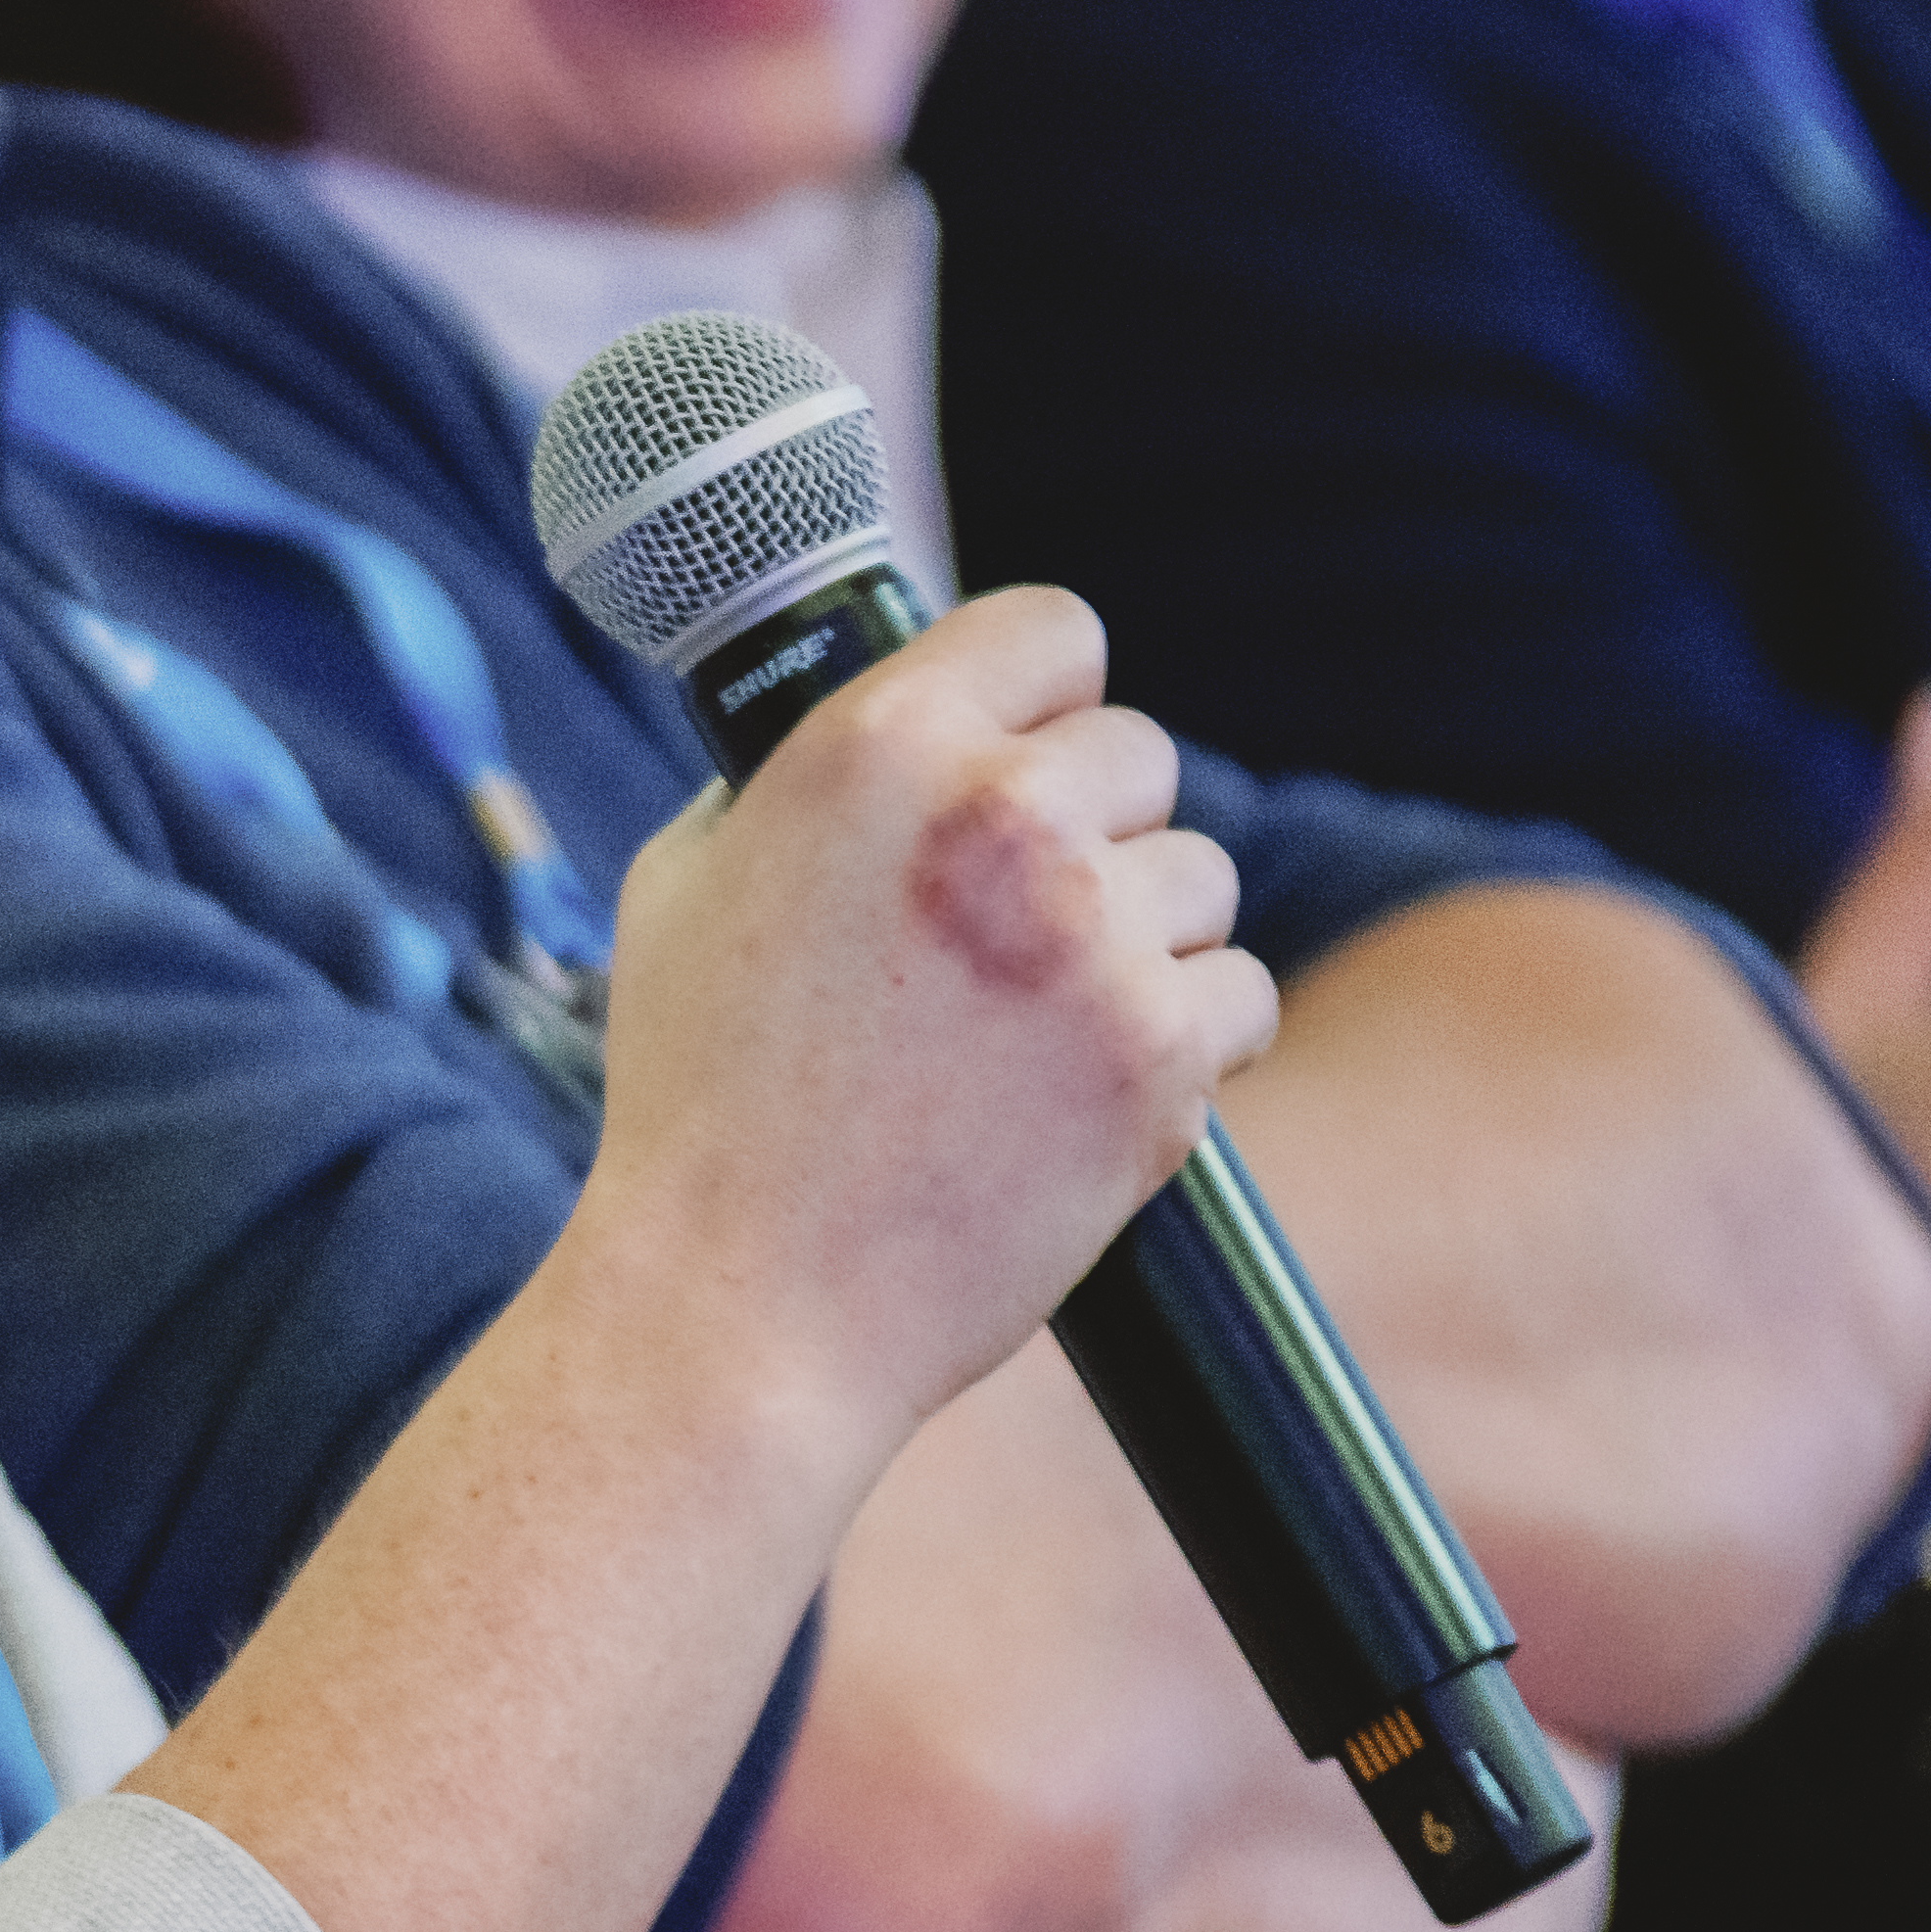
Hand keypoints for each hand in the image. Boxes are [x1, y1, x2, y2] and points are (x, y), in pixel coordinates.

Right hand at [574, 586, 1270, 1461]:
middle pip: (1138, 754)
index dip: (1046, 691)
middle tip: (1023, 927)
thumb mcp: (687, 883)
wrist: (743, 1305)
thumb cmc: (699, 1102)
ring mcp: (1092, 937)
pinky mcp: (1157, 1055)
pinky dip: (1192, 1041)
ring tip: (1049, 1025)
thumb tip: (868, 733)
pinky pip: (1243, 994)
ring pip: (1202, 877)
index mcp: (878, 744)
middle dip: (1094, 833)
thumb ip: (790, 784)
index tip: (1034, 745)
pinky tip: (1106, 1083)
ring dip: (1146, 939)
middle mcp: (999, 815)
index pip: (1052, 627)